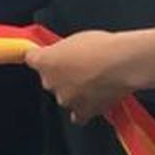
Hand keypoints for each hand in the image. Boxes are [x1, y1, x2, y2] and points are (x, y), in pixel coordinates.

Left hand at [24, 31, 139, 122]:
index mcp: (45, 61)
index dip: (41, 56)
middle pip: (49, 79)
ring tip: (92, 82)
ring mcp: (66, 99)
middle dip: (60, 75)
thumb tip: (63, 56)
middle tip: (79, 67)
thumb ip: (62, 51)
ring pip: (64, 96)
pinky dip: (83, 109)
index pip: (32, 59)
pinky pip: (77, 115)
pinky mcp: (82, 112)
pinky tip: (92, 101)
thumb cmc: (102, 47)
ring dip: (73, 91)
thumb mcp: (75, 39)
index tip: (47, 55)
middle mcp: (50, 82)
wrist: (123, 64)